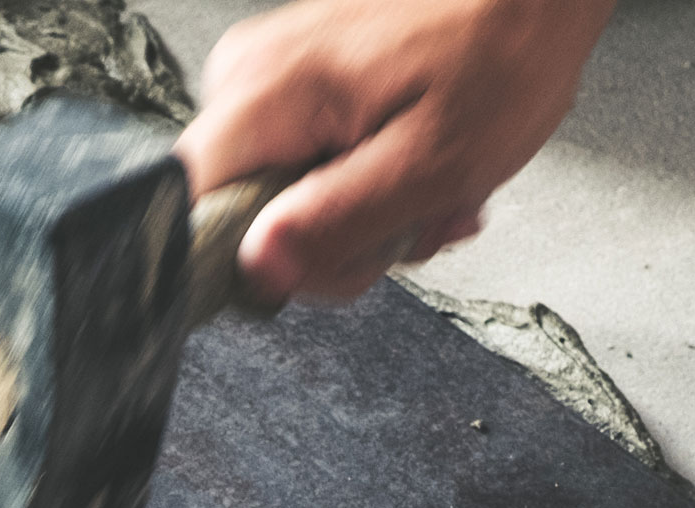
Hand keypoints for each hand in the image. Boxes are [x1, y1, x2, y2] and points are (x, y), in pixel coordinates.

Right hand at [175, 0, 614, 300]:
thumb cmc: (501, 50)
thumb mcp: (430, 163)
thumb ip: (336, 222)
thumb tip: (258, 269)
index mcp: (266, 93)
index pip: (193, 212)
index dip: (256, 260)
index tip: (329, 258)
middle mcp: (249, 78)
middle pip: (242, 213)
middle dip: (332, 241)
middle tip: (410, 224)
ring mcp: (271, 75)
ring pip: (281, 194)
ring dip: (360, 215)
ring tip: (431, 191)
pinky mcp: (299, 79)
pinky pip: (306, 160)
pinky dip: (365, 178)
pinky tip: (416, 167)